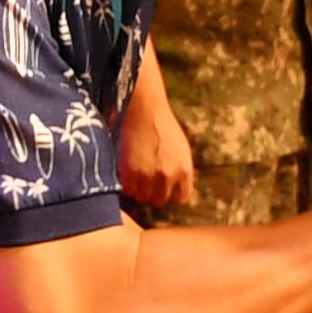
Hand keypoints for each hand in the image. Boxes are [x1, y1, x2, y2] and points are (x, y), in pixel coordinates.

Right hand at [117, 84, 195, 209]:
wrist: (145, 111)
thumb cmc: (164, 127)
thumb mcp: (182, 150)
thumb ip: (181, 172)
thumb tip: (178, 191)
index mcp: (184, 170)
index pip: (181, 198)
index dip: (172, 193)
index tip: (165, 187)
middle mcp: (168, 176)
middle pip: (159, 200)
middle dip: (153, 193)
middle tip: (147, 182)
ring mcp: (148, 176)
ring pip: (142, 198)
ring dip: (138, 190)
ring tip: (136, 176)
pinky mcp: (130, 173)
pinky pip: (128, 191)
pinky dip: (126, 185)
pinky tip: (127, 174)